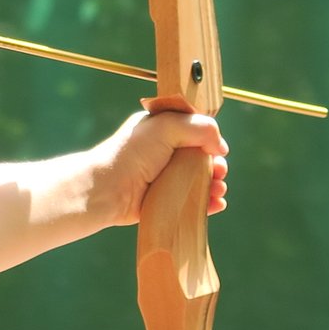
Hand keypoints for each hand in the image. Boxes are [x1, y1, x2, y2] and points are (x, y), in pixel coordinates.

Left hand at [91, 109, 229, 224]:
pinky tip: (217, 204)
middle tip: (220, 171)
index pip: (194, 130)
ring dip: (214, 185)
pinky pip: (191, 202)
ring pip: (198, 180)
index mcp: (162, 129)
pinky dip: (207, 203)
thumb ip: (200, 128)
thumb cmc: (132, 153)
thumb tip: (221, 147)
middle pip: (200, 158)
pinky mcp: (163, 200)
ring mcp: (163, 177)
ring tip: (218, 189)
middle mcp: (163, 152)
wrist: (107, 189)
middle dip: (215, 165)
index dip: (210, 139)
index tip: (218, 149)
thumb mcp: (167, 126)